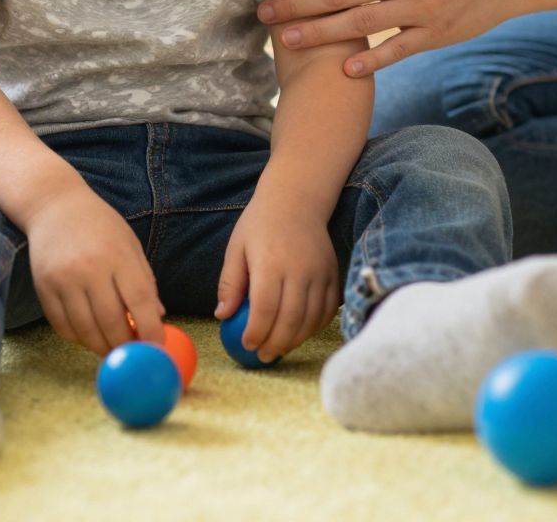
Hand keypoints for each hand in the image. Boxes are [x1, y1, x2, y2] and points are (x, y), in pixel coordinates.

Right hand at [20, 185, 164, 356]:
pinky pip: (62, 325)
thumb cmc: (99, 225)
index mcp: (118, 255)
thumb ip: (144, 280)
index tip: (156, 348)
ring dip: (101, 347)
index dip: (150, 330)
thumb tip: (158, 317)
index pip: (139, 301)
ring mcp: (63, 279)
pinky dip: (78, 338)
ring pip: (85, 330)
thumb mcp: (129, 244)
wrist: (54, 205)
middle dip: (125, 346)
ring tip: (112, 349)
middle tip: (133, 354)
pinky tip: (88, 335)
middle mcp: (89, 268)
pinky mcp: (43, 287)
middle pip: (111, 322)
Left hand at [214, 190, 338, 361]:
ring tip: (280, 349)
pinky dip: (315, 326)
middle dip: (276, 343)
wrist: (297, 200)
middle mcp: (299, 270)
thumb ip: (230, 283)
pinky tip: (301, 333)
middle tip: (263, 356)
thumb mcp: (236, 248)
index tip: (246, 345)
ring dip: (296, 339)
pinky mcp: (333, 274)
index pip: (265, 308)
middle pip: (291, 319)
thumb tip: (222, 316)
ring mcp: (320, 273)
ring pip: (311, 318)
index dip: (256, 332)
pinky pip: (328, 309)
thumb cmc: (260, 224)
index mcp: (270, 263)